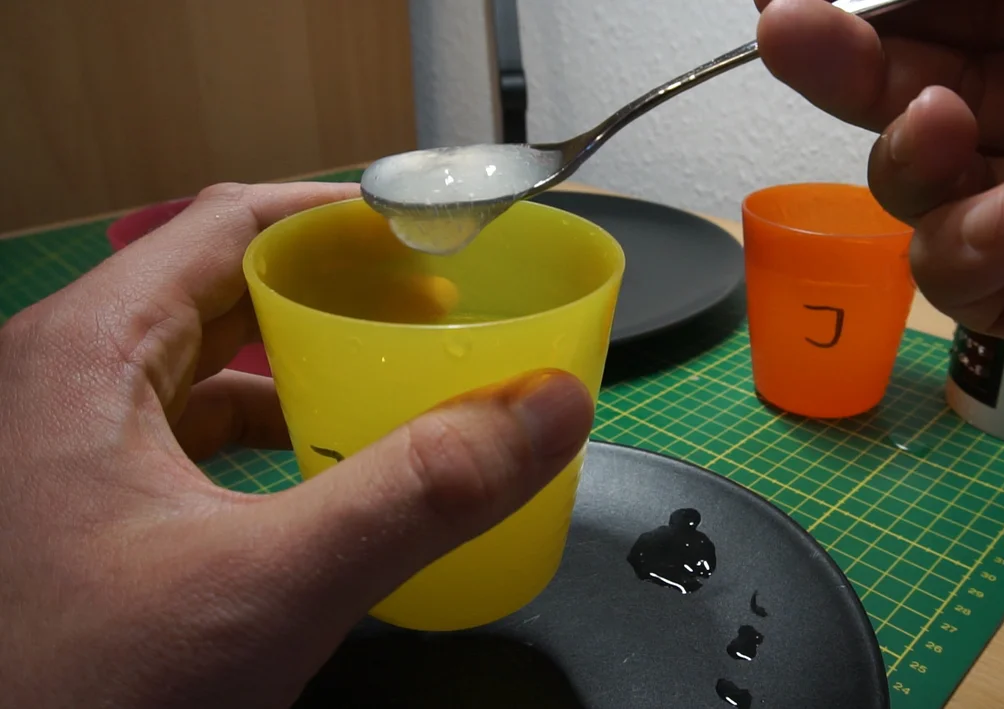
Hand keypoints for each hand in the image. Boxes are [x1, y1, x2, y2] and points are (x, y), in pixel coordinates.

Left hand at [0, 183, 594, 707]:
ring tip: (390, 380)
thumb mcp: (269, 582)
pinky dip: (265, 430)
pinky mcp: (81, 507)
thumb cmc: (78, 686)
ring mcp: (66, 447)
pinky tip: (317, 468)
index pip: (230, 225)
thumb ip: (418, 492)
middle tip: (434, 307)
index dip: (338, 217)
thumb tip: (548, 407)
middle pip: (219, 288)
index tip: (430, 234)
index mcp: (87, 353)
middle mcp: (65, 381)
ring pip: (204, 365)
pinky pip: (187, 433)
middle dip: (333, 290)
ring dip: (300, 362)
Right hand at [755, 0, 1003, 452]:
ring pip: (941, 188)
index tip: (793, 4)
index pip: (966, 3)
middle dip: (861, 68)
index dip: (877, 3)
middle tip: (793, 41)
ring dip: (914, 162)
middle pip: (935, 84)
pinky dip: (968, 256)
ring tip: (947, 141)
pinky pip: (981, 286)